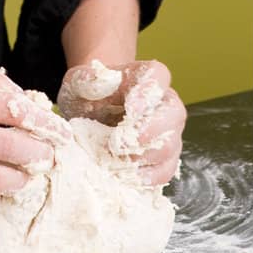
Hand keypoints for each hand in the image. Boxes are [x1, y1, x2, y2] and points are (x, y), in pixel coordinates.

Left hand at [57, 58, 185, 186]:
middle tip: (118, 143)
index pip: (158, 76)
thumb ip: (88, 78)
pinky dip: (146, 177)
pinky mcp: (165, 158)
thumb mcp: (79, 82)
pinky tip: (125, 177)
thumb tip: (103, 80)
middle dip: (147, 131)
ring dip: (142, 157)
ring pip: (171, 145)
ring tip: (114, 161)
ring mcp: (170, 131)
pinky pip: (167, 170)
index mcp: (147, 76)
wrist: (90, 117)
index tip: (130, 109)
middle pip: (174, 113)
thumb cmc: (88, 96)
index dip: (148, 93)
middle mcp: (166, 102)